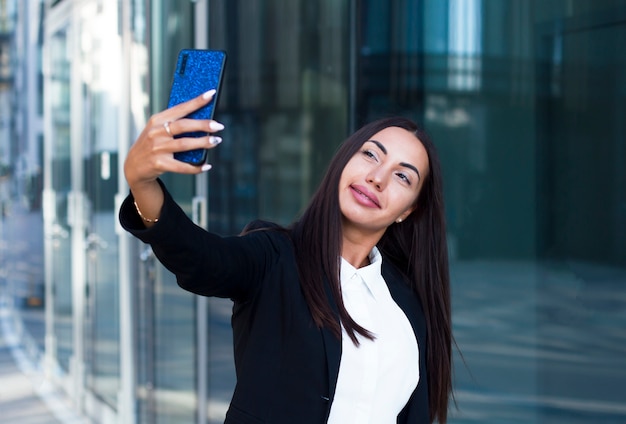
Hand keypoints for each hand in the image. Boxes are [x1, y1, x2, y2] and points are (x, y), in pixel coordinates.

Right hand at [124, 89, 223, 224]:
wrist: (133, 166)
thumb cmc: (151, 145)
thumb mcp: (157, 130)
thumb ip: (174, 124)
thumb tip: (202, 119)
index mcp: (157, 120)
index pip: (180, 108)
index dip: (196, 101)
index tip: (211, 94)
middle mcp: (156, 132)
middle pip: (183, 126)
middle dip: (203, 124)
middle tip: (218, 125)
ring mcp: (157, 148)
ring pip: (184, 144)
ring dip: (203, 143)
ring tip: (216, 141)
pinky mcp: (159, 164)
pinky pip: (181, 166)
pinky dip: (196, 167)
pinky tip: (206, 165)